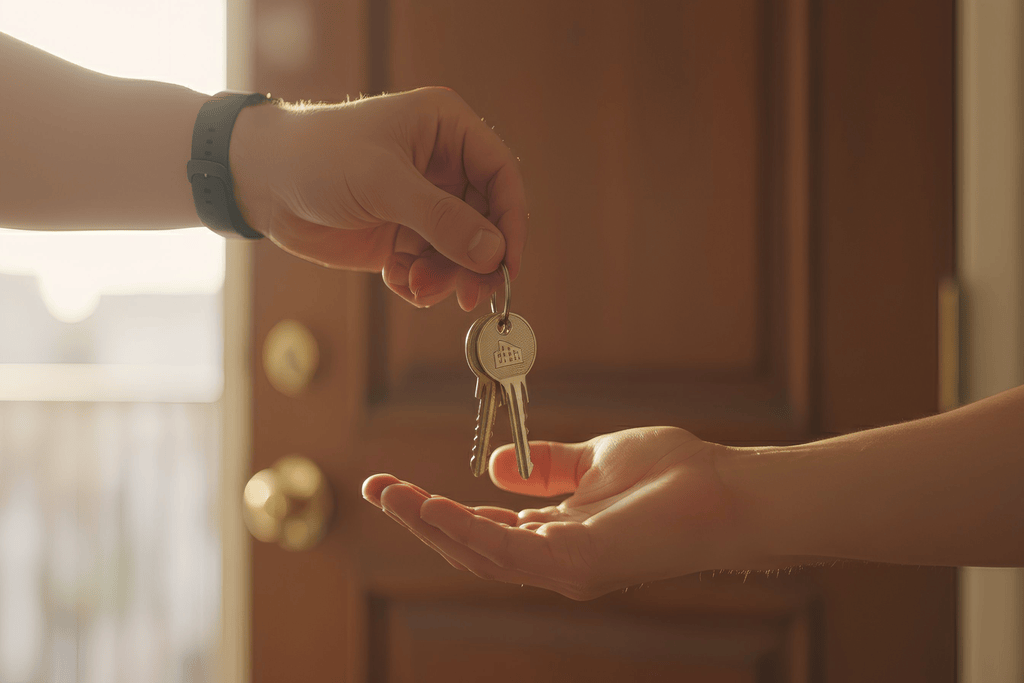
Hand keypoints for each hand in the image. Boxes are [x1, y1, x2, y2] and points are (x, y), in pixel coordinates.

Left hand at [230, 87, 526, 309]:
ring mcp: (422, 202)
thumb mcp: (384, 184)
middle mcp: (443, 165)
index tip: (507, 265)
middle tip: (468, 296)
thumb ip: (441, 219)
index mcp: (447, 129)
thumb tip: (493, 253)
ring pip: (458, 251)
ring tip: (416, 287)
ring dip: (444, 276)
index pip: (501, 176)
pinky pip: (430, 266)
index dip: (510, 221)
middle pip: (484, 221)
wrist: (261, 182)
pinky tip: (398, 282)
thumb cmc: (318, 158)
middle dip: (474, 260)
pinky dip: (419, 282)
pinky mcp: (402, 234)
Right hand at [362, 427, 750, 599]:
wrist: (726, 489)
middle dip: (420, 518)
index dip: (438, 508)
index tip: (398, 484)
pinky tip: (432, 507)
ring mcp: (564, 567)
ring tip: (390, 494)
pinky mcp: (576, 565)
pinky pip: (507, 551)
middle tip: (376, 488)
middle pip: (470, 545)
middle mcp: (555, 558)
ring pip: (478, 552)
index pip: (485, 527)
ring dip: (429, 523)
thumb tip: (496, 466)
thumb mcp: (594, 460)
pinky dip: (465, 530)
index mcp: (559, 534)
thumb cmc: (674, 474)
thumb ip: (549, 468)